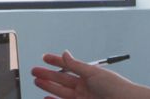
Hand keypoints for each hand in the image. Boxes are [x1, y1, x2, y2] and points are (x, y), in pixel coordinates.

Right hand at [31, 51, 149, 98]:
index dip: (56, 61)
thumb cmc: (115, 86)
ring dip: (48, 86)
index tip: (45, 57)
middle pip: (62, 78)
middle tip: (35, 70)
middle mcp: (85, 85)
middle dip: (47, 74)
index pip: (69, 65)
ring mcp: (82, 96)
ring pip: (60, 90)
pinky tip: (46, 97)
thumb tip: (65, 54)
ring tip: (36, 80)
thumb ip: (76, 65)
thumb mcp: (93, 73)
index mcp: (89, 74)